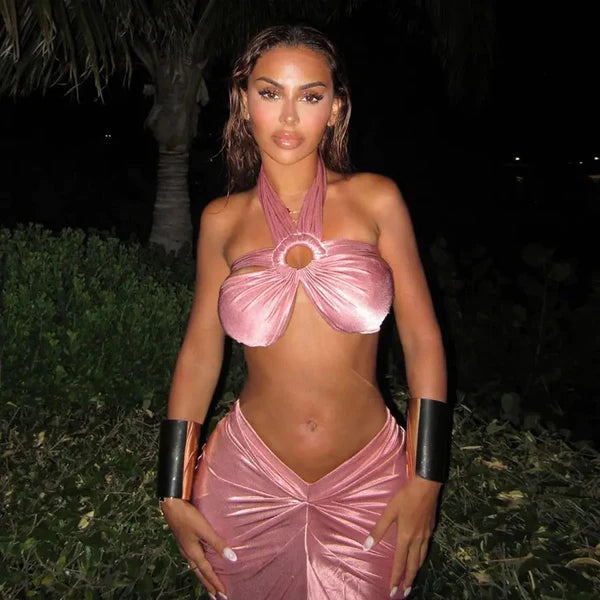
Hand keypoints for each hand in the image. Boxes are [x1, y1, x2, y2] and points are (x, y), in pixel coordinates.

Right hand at [160, 497, 236, 599]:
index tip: (223, 594)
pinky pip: (193, 560)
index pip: (207, 572)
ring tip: (208, 585)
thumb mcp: (204, 530)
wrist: (171, 506)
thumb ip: (218, 544)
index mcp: (193, 553)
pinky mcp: (184, 541)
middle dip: (208, 585)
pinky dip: (199, 567)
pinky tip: (200, 563)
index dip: (216, 583)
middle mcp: (188, 554)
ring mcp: (185, 548)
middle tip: (216, 596)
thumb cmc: (188, 517)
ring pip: (195, 568)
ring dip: (203, 577)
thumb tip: (232, 559)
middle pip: (200, 574)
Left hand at [363, 477, 441, 597]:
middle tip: (405, 592)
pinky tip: (420, 556)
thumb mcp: (390, 512)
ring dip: (416, 570)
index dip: (396, 578)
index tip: (393, 591)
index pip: (400, 563)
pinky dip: (422, 558)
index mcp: (405, 537)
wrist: (426, 487)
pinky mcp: (430, 529)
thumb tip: (366, 546)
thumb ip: (378, 530)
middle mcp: (417, 540)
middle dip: (409, 580)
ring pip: (421, 558)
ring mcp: (426, 535)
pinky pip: (426, 549)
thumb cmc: (405, 498)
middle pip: (413, 565)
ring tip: (412, 578)